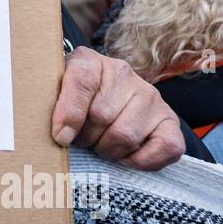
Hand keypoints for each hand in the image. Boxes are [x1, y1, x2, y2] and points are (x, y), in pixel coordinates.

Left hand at [51, 47, 183, 169]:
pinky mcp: (169, 121)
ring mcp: (150, 96)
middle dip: (86, 138)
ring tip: (102, 143)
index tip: (61, 136)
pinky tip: (126, 154)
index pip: (81, 80)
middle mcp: (123, 74)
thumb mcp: (55, 95)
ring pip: (126, 136)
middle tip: (83, 138)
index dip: (69, 113)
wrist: (110, 102)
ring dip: (109, 150)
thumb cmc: (76, 104)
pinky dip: (141, 161)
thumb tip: (62, 135)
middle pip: (101, 116)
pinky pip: (164, 148)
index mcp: (89, 62)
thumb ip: (52, 105)